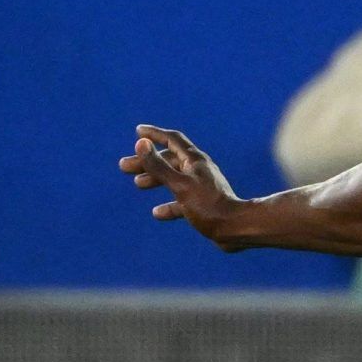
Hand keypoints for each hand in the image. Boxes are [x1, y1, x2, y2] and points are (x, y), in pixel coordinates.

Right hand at [119, 125, 245, 243]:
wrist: (237, 229)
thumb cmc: (209, 206)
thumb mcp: (178, 184)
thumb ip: (158, 165)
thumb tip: (141, 143)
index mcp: (195, 161)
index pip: (172, 139)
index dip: (154, 134)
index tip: (138, 132)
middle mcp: (200, 171)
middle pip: (170, 160)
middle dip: (147, 161)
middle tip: (124, 167)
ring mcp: (203, 188)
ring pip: (174, 179)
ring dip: (155, 179)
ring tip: (138, 184)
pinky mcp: (205, 206)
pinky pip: (183, 202)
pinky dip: (169, 205)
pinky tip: (157, 213)